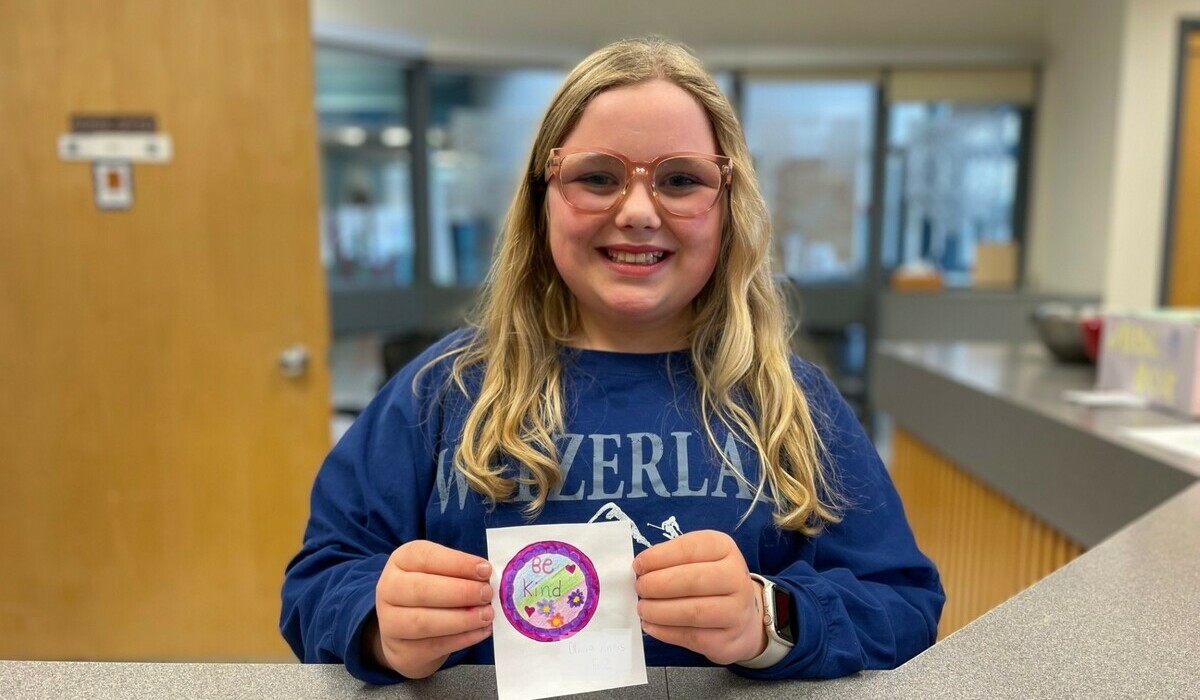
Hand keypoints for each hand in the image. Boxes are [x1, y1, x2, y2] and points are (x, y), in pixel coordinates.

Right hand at [368, 540, 493, 678]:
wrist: (405, 633)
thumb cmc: (430, 592)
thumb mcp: (439, 572)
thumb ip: (459, 572)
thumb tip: (487, 578)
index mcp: (400, 561)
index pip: (425, 557)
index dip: (457, 563)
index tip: (485, 570)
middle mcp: (388, 589)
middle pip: (421, 590)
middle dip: (460, 592)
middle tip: (487, 594)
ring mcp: (390, 622)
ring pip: (424, 622)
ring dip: (461, 619)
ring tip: (486, 615)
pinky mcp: (401, 650)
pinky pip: (434, 645)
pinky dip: (462, 639)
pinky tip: (481, 631)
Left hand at [633, 530, 766, 664]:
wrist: (742, 616)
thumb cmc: (710, 581)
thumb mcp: (698, 558)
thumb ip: (671, 559)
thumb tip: (641, 568)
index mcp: (725, 549)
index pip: (690, 549)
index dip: (659, 557)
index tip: (638, 566)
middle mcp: (736, 578)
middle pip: (692, 580)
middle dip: (657, 585)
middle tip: (640, 588)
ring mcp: (736, 611)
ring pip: (692, 611)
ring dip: (659, 611)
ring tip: (643, 608)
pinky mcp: (727, 639)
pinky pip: (691, 636)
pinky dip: (665, 631)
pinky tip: (651, 625)